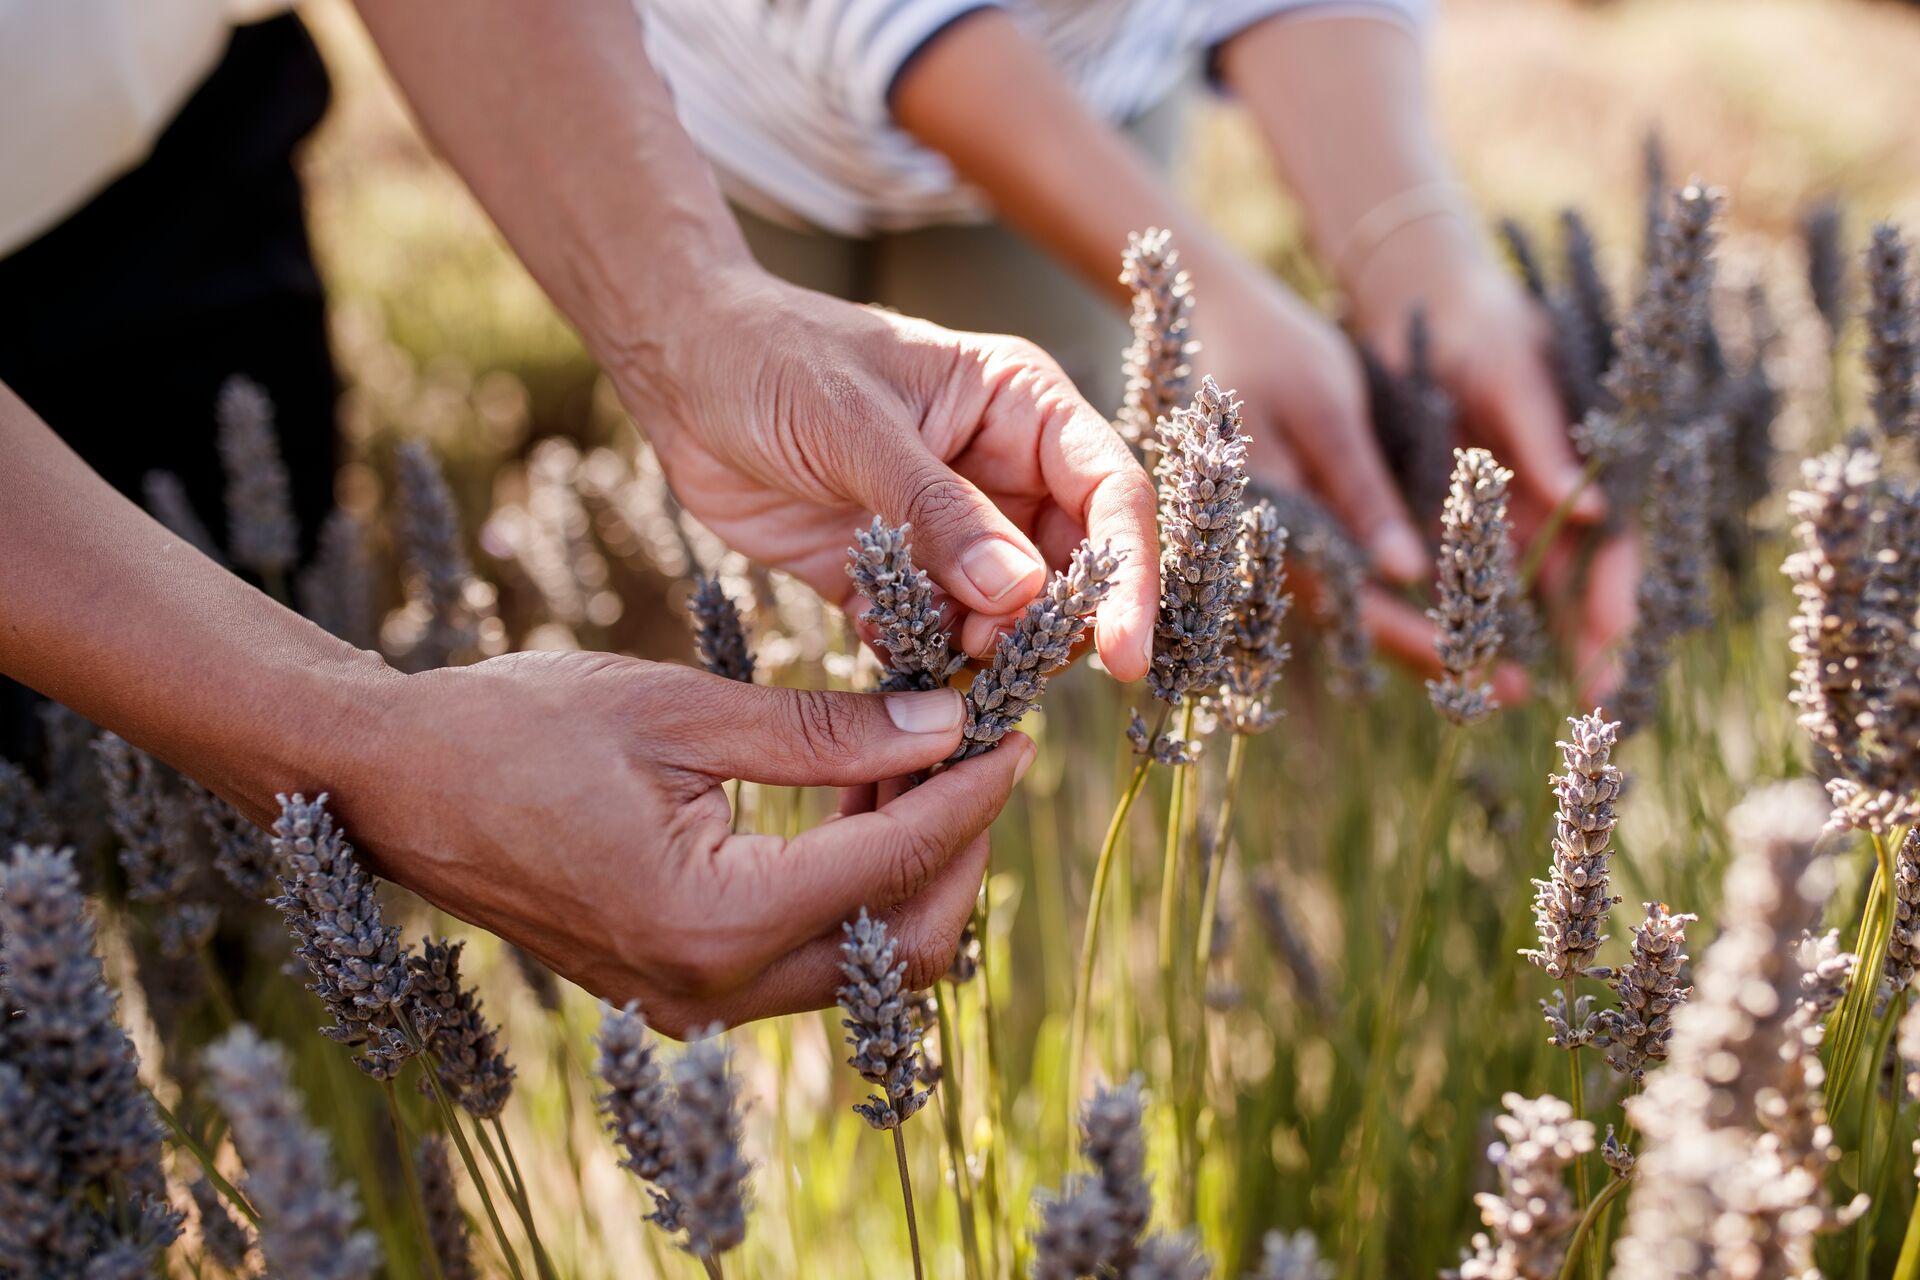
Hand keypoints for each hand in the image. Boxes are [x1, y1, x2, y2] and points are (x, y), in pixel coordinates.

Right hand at [329, 650, 1032, 1036]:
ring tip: (909, 761)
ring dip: (906, 869)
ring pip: (862, 961)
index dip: (970, 793)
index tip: (1012, 732)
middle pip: (905, 944)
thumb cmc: (519, 729)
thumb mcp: (682, 709)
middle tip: (970, 753)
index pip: (895, 863)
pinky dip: (848, 890)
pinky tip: (848, 802)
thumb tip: (944, 722)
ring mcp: (693, 1000)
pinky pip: (805, 958)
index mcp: (714, 918)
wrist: (396, 785)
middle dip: (957, 848)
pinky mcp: (680, 987)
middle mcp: (712, 986)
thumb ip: (824, 730)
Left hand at [620, 271, 1158, 675]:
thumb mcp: (856, 426)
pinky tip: (887, 646)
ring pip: (1008, 617)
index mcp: (1021, 408)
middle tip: (999, 656)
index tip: (1122, 655)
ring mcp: (950, 530)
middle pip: (1071, 570)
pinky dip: (923, 660)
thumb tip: (1021, 593)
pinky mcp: (893, 577)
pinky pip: (934, 637)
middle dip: (1051, 626)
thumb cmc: (773, 360)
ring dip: (986, 649)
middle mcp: (1002, 472)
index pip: (1110, 495)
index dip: (1127, 576)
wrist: (680, 376)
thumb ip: (938, 510)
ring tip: (941, 647)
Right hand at [1185, 257, 1524, 693]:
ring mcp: (1281, 545)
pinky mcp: (1295, 526)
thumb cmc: (1272, 350)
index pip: (1352, 604)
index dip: (1419, 640)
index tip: (1487, 673)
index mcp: (1270, 526)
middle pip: (1357, 622)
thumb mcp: (1324, 410)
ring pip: (1357, 608)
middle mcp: (1269, 553)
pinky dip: (1399, 597)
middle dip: (1433, 655)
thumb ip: (1360, 491)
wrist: (1215, 318)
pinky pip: (1350, 577)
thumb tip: (1406, 574)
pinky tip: (1451, 610)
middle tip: (1513, 691)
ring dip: (1422, 635)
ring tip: (1496, 667)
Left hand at [1351, 222, 1630, 698]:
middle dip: (1585, 646)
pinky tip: (1448, 657)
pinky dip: (1453, 616)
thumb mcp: (1519, 373)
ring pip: (1514, 597)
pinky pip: (1450, 578)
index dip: (1618, 596)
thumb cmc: (1485, 327)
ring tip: (1512, 697)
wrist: (1421, 305)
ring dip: (1519, 646)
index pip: (1612, 546)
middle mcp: (1541, 504)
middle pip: (1570, 588)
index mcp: (1578, 469)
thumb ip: (1548, 437)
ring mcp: (1493, 517)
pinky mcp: (1438, 520)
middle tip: (1591, 705)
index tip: (1617, 643)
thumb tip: (1592, 511)